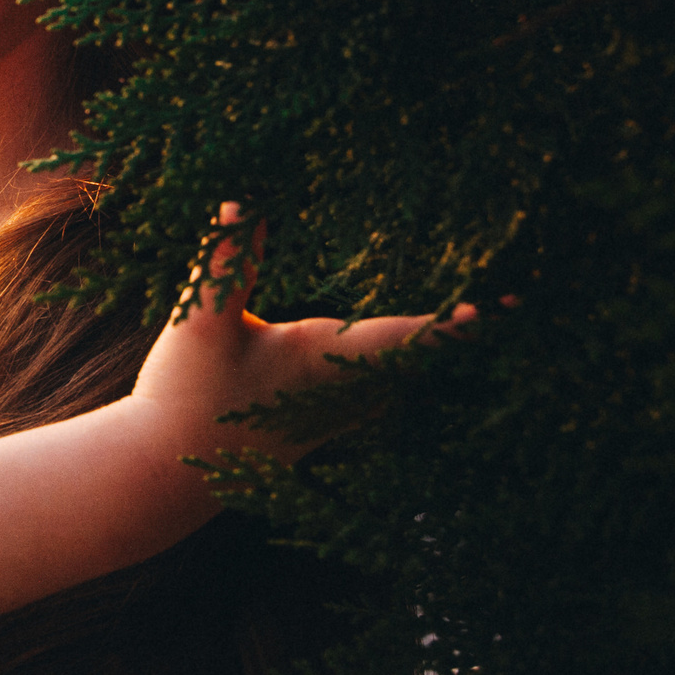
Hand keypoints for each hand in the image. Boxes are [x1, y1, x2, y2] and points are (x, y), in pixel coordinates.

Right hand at [131, 202, 478, 463]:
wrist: (168, 470)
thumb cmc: (186, 395)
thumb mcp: (198, 321)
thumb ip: (224, 262)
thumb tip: (239, 204)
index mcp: (324, 358)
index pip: (405, 337)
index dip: (450, 323)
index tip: (496, 306)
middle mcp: (344, 391)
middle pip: (419, 359)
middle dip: (457, 332)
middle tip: (506, 303)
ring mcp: (336, 414)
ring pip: (402, 380)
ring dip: (430, 352)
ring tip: (468, 324)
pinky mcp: (322, 425)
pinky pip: (381, 393)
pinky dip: (401, 369)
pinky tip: (400, 360)